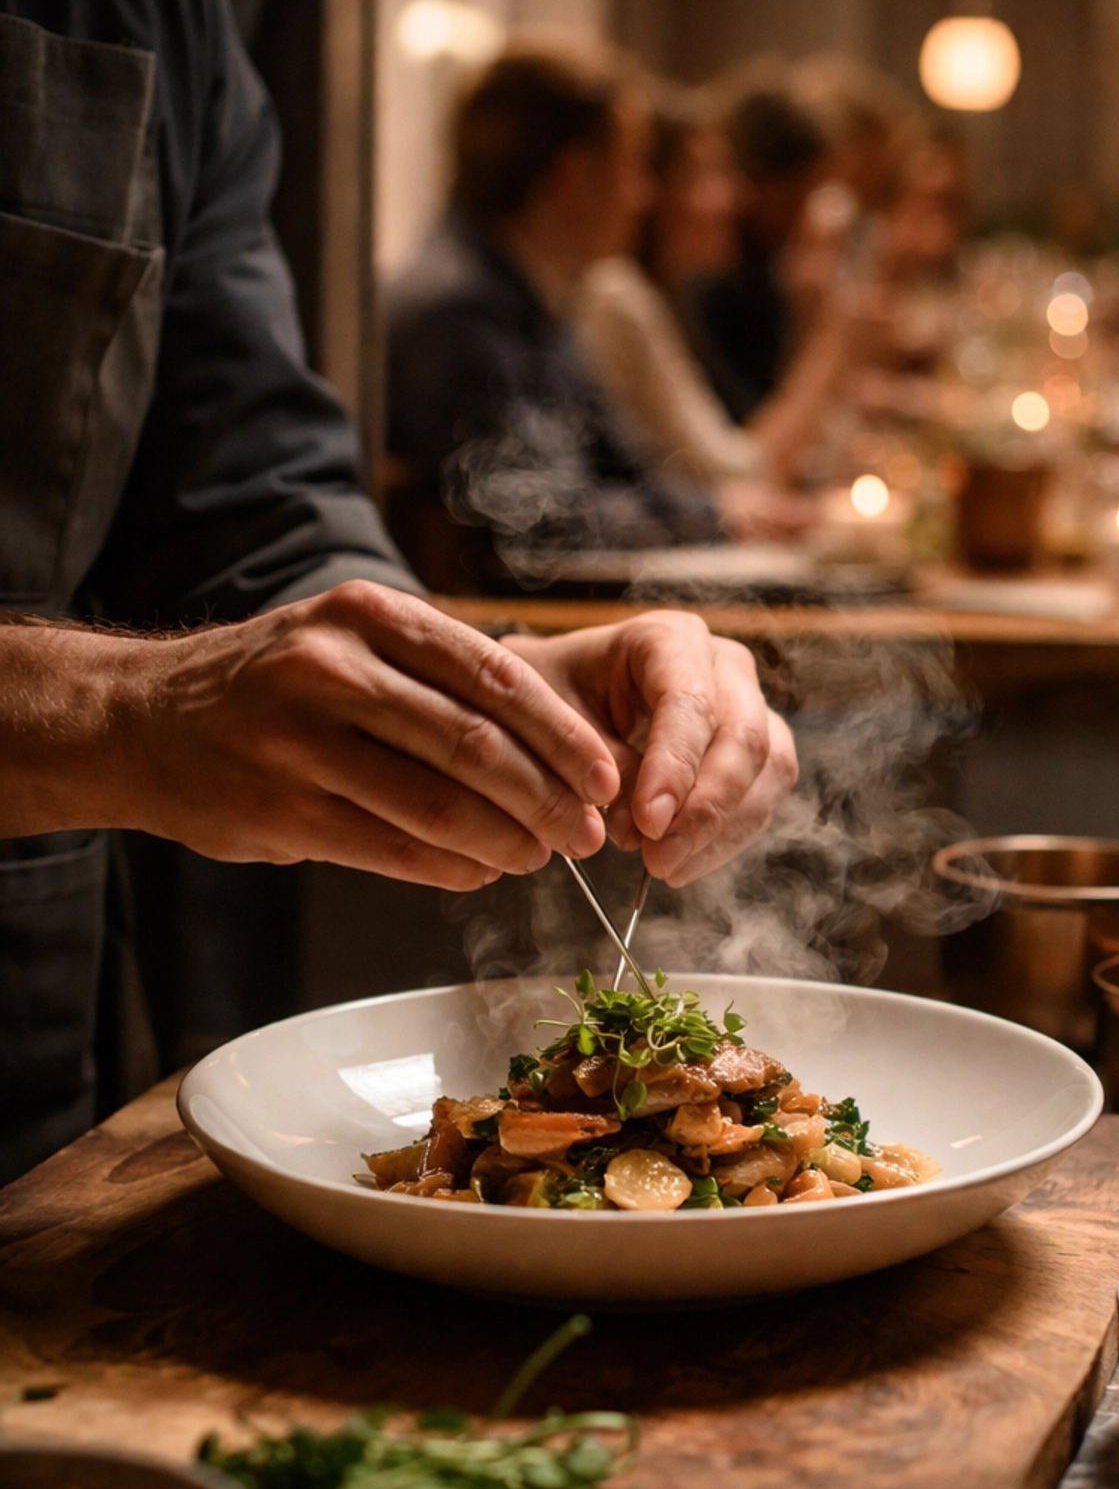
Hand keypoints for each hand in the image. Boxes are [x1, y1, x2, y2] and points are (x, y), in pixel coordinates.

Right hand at [3, 583, 622, 888]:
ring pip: (437, 803)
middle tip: (586, 833)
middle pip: (475, 744)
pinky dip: (450, 868)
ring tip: (538, 858)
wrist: (142, 721)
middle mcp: (330, 668)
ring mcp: (298, 741)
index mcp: (365, 615)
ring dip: (505, 840)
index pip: (495, 676)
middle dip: (546, 797)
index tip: (605, 776)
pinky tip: (479, 873)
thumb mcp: (348, 640)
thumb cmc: (273, 686)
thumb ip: (435, 676)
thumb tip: (554, 746)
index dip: (562, 735)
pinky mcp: (279, 810)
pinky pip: (392, 848)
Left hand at [513, 611, 797, 884]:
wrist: (561, 700)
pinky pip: (761, 799)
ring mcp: (748, 707)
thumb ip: (599, 763)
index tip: (649, 823)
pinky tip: (681, 865)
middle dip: (706, 808)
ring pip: (768, 771)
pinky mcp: (756, 753)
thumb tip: (643, 823)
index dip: (676, 767)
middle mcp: (722, 666)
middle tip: (659, 860)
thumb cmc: (554, 699)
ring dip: (721, 830)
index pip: (691, 703)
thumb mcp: (554, 720)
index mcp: (669, 639)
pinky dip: (724, 839)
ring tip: (665, 867)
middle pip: (745, 737)